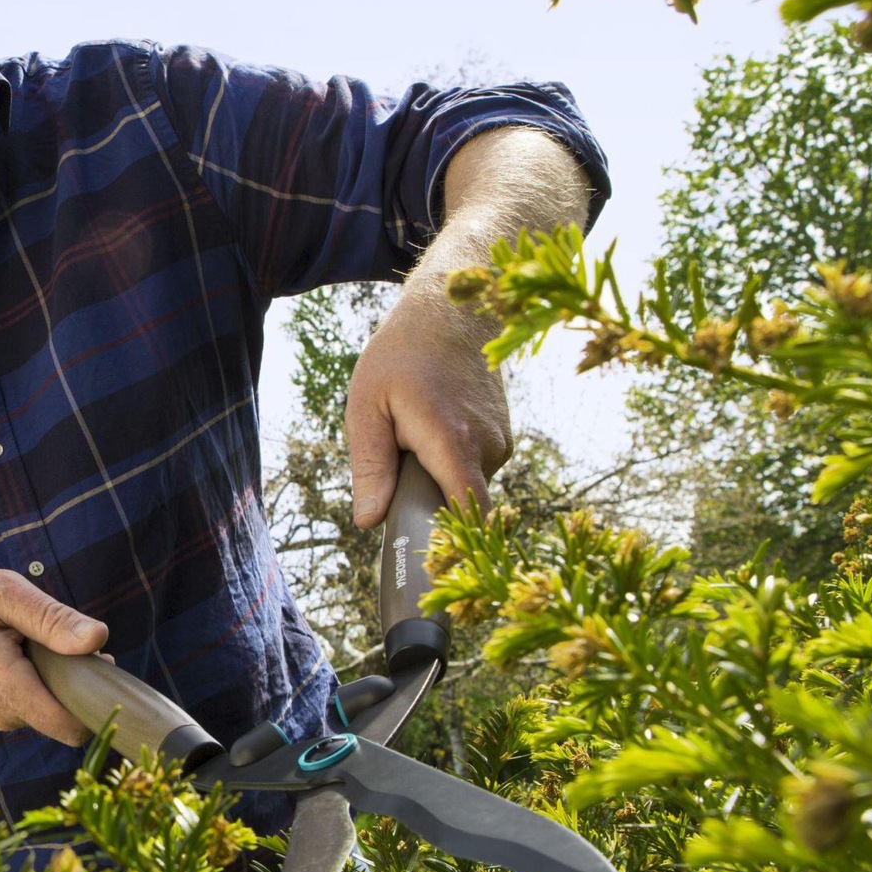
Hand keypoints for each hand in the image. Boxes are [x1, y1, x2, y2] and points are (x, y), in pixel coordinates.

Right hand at [0, 567, 109, 745]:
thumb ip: (52, 618)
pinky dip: (30, 676)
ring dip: (49, 673)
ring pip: (47, 703)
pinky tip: (4, 647)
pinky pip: (27, 699)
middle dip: (74, 677)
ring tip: (16, 635)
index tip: (101, 665)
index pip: (77, 725)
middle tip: (52, 633)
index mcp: (8, 689)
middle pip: (67, 710)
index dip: (99, 699)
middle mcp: (2, 715)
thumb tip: (99, 641)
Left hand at [346, 279, 510, 527]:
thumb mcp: (367, 407)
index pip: (471, 519)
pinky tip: (434, 427)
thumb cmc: (401, 354)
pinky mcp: (504, 437)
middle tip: (398, 466)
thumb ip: (370, 467)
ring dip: (437, 476)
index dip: (453, 547)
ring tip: (416, 435)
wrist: (452, 308)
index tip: (430, 563)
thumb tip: (369, 521)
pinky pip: (473, 468)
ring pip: (464, 487)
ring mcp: (502, 442)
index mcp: (454, 444)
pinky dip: (451, 461)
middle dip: (427, 502)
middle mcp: (488, 448)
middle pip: (458, 508)